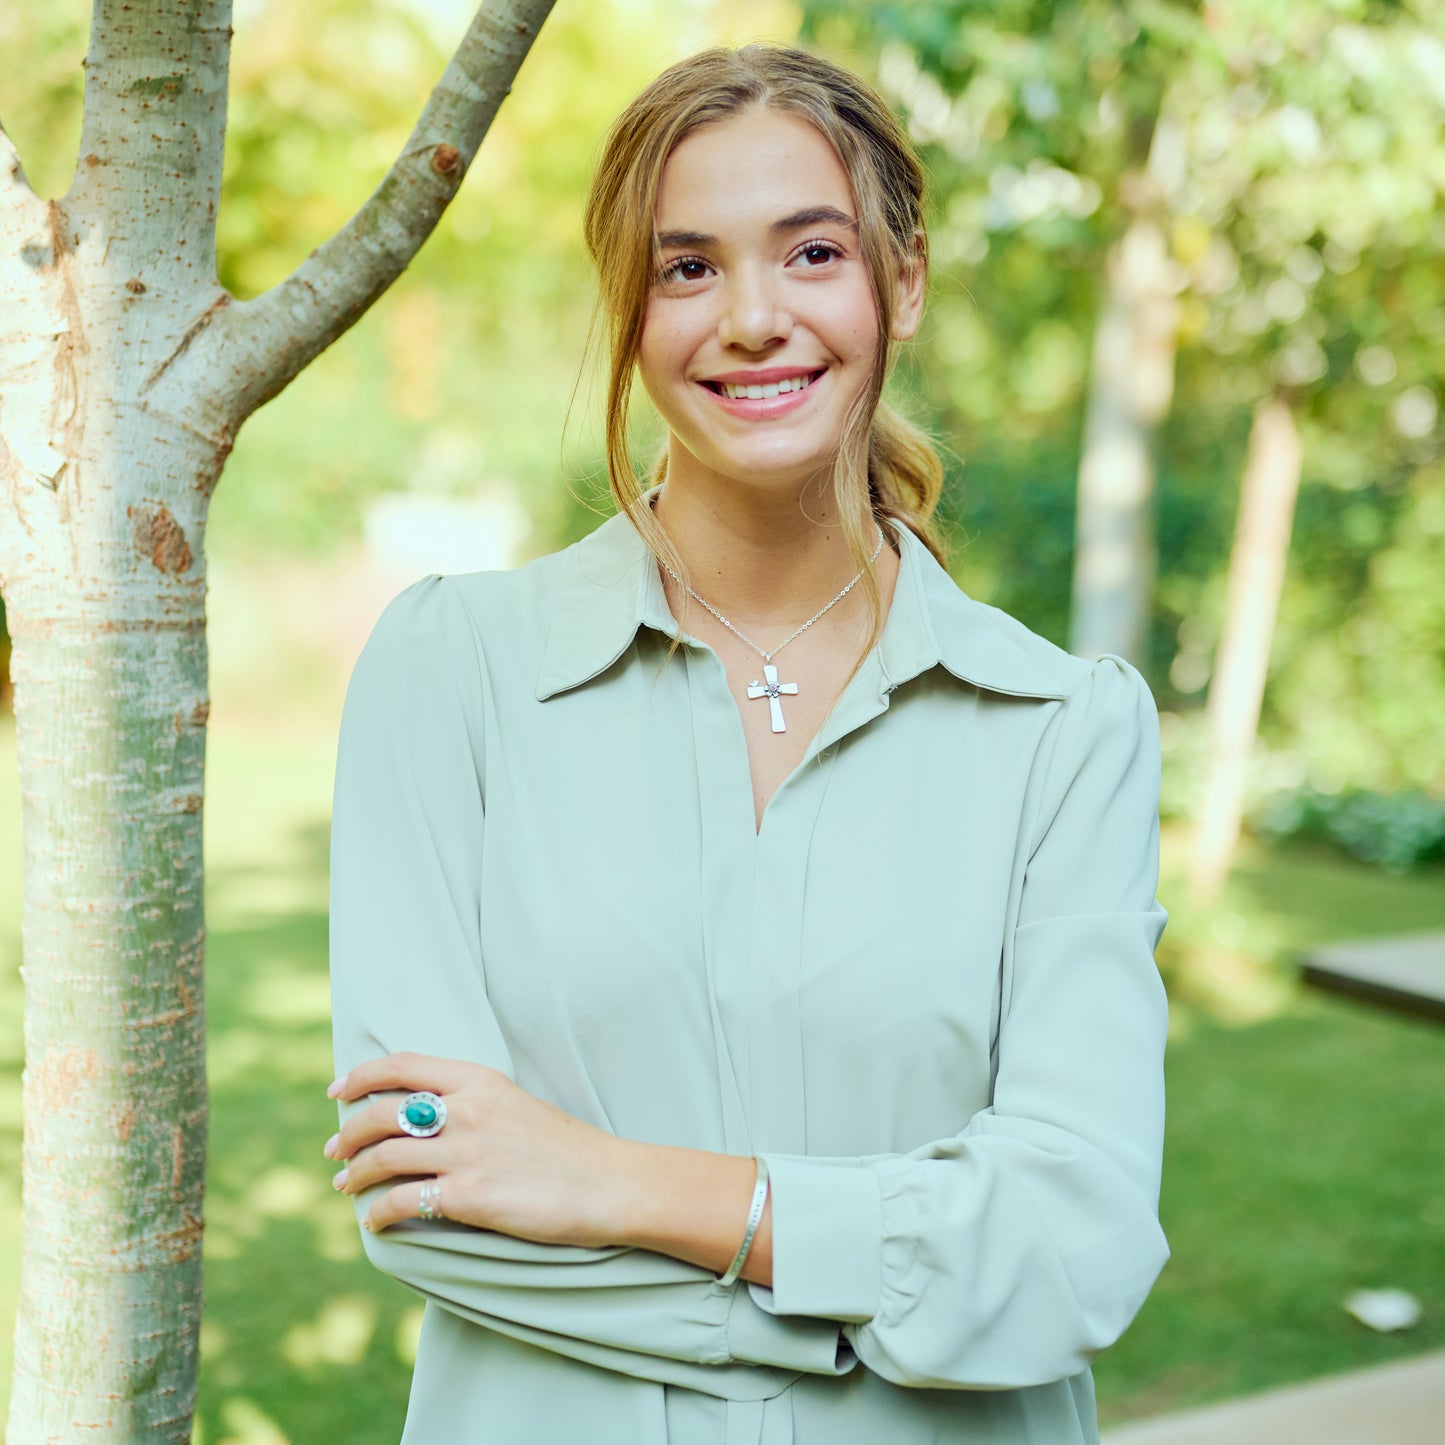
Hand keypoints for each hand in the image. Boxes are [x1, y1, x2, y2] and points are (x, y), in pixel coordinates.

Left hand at [325, 1052, 633, 1243]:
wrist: (610, 1183)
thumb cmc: (567, 1149)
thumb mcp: (517, 1104)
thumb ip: (473, 1103)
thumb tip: (426, 1115)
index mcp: (480, 1080)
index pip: (403, 1065)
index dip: (361, 1075)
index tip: (337, 1089)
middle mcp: (468, 1110)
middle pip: (381, 1112)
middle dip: (347, 1133)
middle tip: (335, 1152)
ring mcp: (467, 1152)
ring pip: (383, 1157)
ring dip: (354, 1175)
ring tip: (346, 1188)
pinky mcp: (471, 1196)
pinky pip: (402, 1201)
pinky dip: (378, 1212)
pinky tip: (376, 1221)